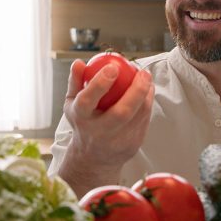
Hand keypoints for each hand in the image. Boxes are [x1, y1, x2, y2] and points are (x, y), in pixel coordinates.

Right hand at [58, 59, 153, 196]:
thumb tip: (79, 62)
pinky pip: (144, 121)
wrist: (93, 158)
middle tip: (142, 72)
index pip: (88, 100)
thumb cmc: (83, 122)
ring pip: (138, 117)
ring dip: (146, 95)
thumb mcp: (72, 104)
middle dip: (135, 91)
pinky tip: (148, 91)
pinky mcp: (132, 146)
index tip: (113, 66)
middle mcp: (99, 133)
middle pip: (121, 113)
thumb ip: (75, 82)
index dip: (100, 83)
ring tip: (146, 78)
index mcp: (81, 119)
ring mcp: (117, 142)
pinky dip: (148, 104)